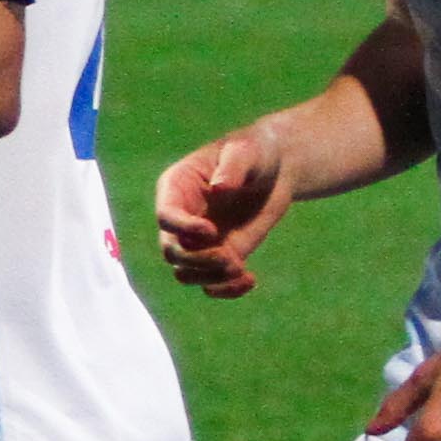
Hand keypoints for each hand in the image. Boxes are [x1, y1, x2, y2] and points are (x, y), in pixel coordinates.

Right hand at [152, 119, 296, 297]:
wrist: (275, 170)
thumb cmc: (254, 152)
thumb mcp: (245, 151)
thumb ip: (232, 167)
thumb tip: (219, 189)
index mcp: (176, 188)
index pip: (166, 216)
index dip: (182, 229)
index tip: (211, 232)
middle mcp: (181, 218)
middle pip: (172, 251)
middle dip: (198, 260)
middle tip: (230, 259)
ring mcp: (198, 241)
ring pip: (186, 273)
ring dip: (210, 278)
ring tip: (241, 269)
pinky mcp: (219, 256)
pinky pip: (211, 283)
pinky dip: (227, 289)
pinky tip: (250, 280)